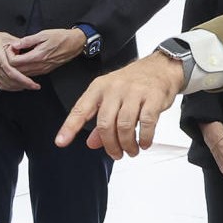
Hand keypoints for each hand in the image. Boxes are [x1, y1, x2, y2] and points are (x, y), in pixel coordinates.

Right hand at [0, 23, 40, 91]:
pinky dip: (10, 87)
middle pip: (11, 82)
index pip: (13, 73)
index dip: (25, 80)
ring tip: (28, 86)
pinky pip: (0, 85)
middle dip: (25, 86)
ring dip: (18, 87)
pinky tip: (16, 86)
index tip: (34, 83)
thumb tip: (28, 49)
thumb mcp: (5, 37)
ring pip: (6, 85)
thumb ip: (18, 44)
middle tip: (35, 86)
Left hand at [4, 27, 86, 77]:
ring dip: (18, 67)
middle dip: (11, 62)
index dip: (9, 55)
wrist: (74, 44)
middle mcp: (40, 66)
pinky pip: (31, 73)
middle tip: (12, 52)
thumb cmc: (60, 37)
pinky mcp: (45, 71)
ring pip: (23, 74)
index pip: (15, 62)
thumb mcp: (43, 34)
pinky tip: (25, 60)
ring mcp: (43, 70)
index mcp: (38, 56)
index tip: (11, 48)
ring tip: (18, 55)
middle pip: (17, 71)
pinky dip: (25, 69)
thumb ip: (27, 41)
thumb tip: (15, 44)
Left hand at [54, 51, 182, 158]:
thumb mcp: (112, 97)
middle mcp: (114, 88)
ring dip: (128, 144)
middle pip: (105, 123)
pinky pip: (146, 123)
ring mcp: (134, 92)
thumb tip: (92, 143)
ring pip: (125, 126)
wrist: (161, 67)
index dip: (70, 127)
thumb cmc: (133, 83)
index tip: (61, 141)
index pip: (80, 109)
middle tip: (117, 154)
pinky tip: (144, 143)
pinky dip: (145, 138)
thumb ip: (100, 121)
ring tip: (131, 151)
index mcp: (99, 88)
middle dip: (110, 145)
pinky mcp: (153, 97)